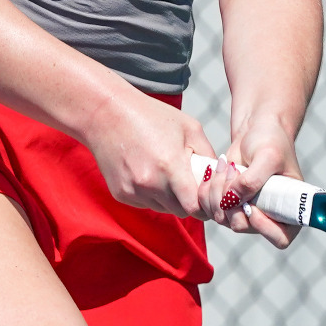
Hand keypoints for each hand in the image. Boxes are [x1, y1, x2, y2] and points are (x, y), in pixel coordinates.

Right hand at [86, 91, 215, 218]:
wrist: (106, 113)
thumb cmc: (152, 116)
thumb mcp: (189, 127)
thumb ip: (208, 154)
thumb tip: (220, 176)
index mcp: (170, 166)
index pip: (194, 207)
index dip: (204, 204)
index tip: (207, 196)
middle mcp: (149, 183)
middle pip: (180, 211)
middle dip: (188, 201)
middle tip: (188, 182)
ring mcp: (133, 191)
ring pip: (162, 209)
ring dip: (169, 198)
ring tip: (165, 172)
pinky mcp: (121, 194)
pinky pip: (145, 203)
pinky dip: (151, 194)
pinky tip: (147, 171)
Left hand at [199, 112, 304, 248]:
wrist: (256, 129)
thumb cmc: (271, 140)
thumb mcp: (268, 156)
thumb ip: (252, 181)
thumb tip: (232, 201)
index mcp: (290, 209)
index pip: (280, 237)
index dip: (264, 228)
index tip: (252, 207)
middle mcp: (268, 215)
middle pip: (242, 226)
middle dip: (231, 200)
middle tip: (234, 172)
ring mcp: (246, 211)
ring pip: (222, 217)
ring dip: (218, 191)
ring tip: (227, 166)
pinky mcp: (228, 203)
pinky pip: (210, 208)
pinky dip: (207, 191)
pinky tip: (216, 171)